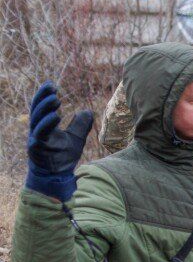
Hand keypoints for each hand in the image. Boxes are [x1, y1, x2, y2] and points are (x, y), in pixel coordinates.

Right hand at [26, 81, 93, 201]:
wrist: (57, 176)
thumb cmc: (63, 157)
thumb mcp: (76, 138)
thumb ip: (80, 125)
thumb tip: (87, 111)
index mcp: (44, 126)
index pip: (42, 108)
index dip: (44, 96)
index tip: (51, 85)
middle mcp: (37, 130)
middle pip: (36, 110)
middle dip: (42, 98)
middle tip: (51, 87)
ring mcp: (36, 139)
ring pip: (37, 120)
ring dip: (45, 108)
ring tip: (56, 99)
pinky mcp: (37, 149)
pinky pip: (40, 134)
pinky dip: (47, 124)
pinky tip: (56, 116)